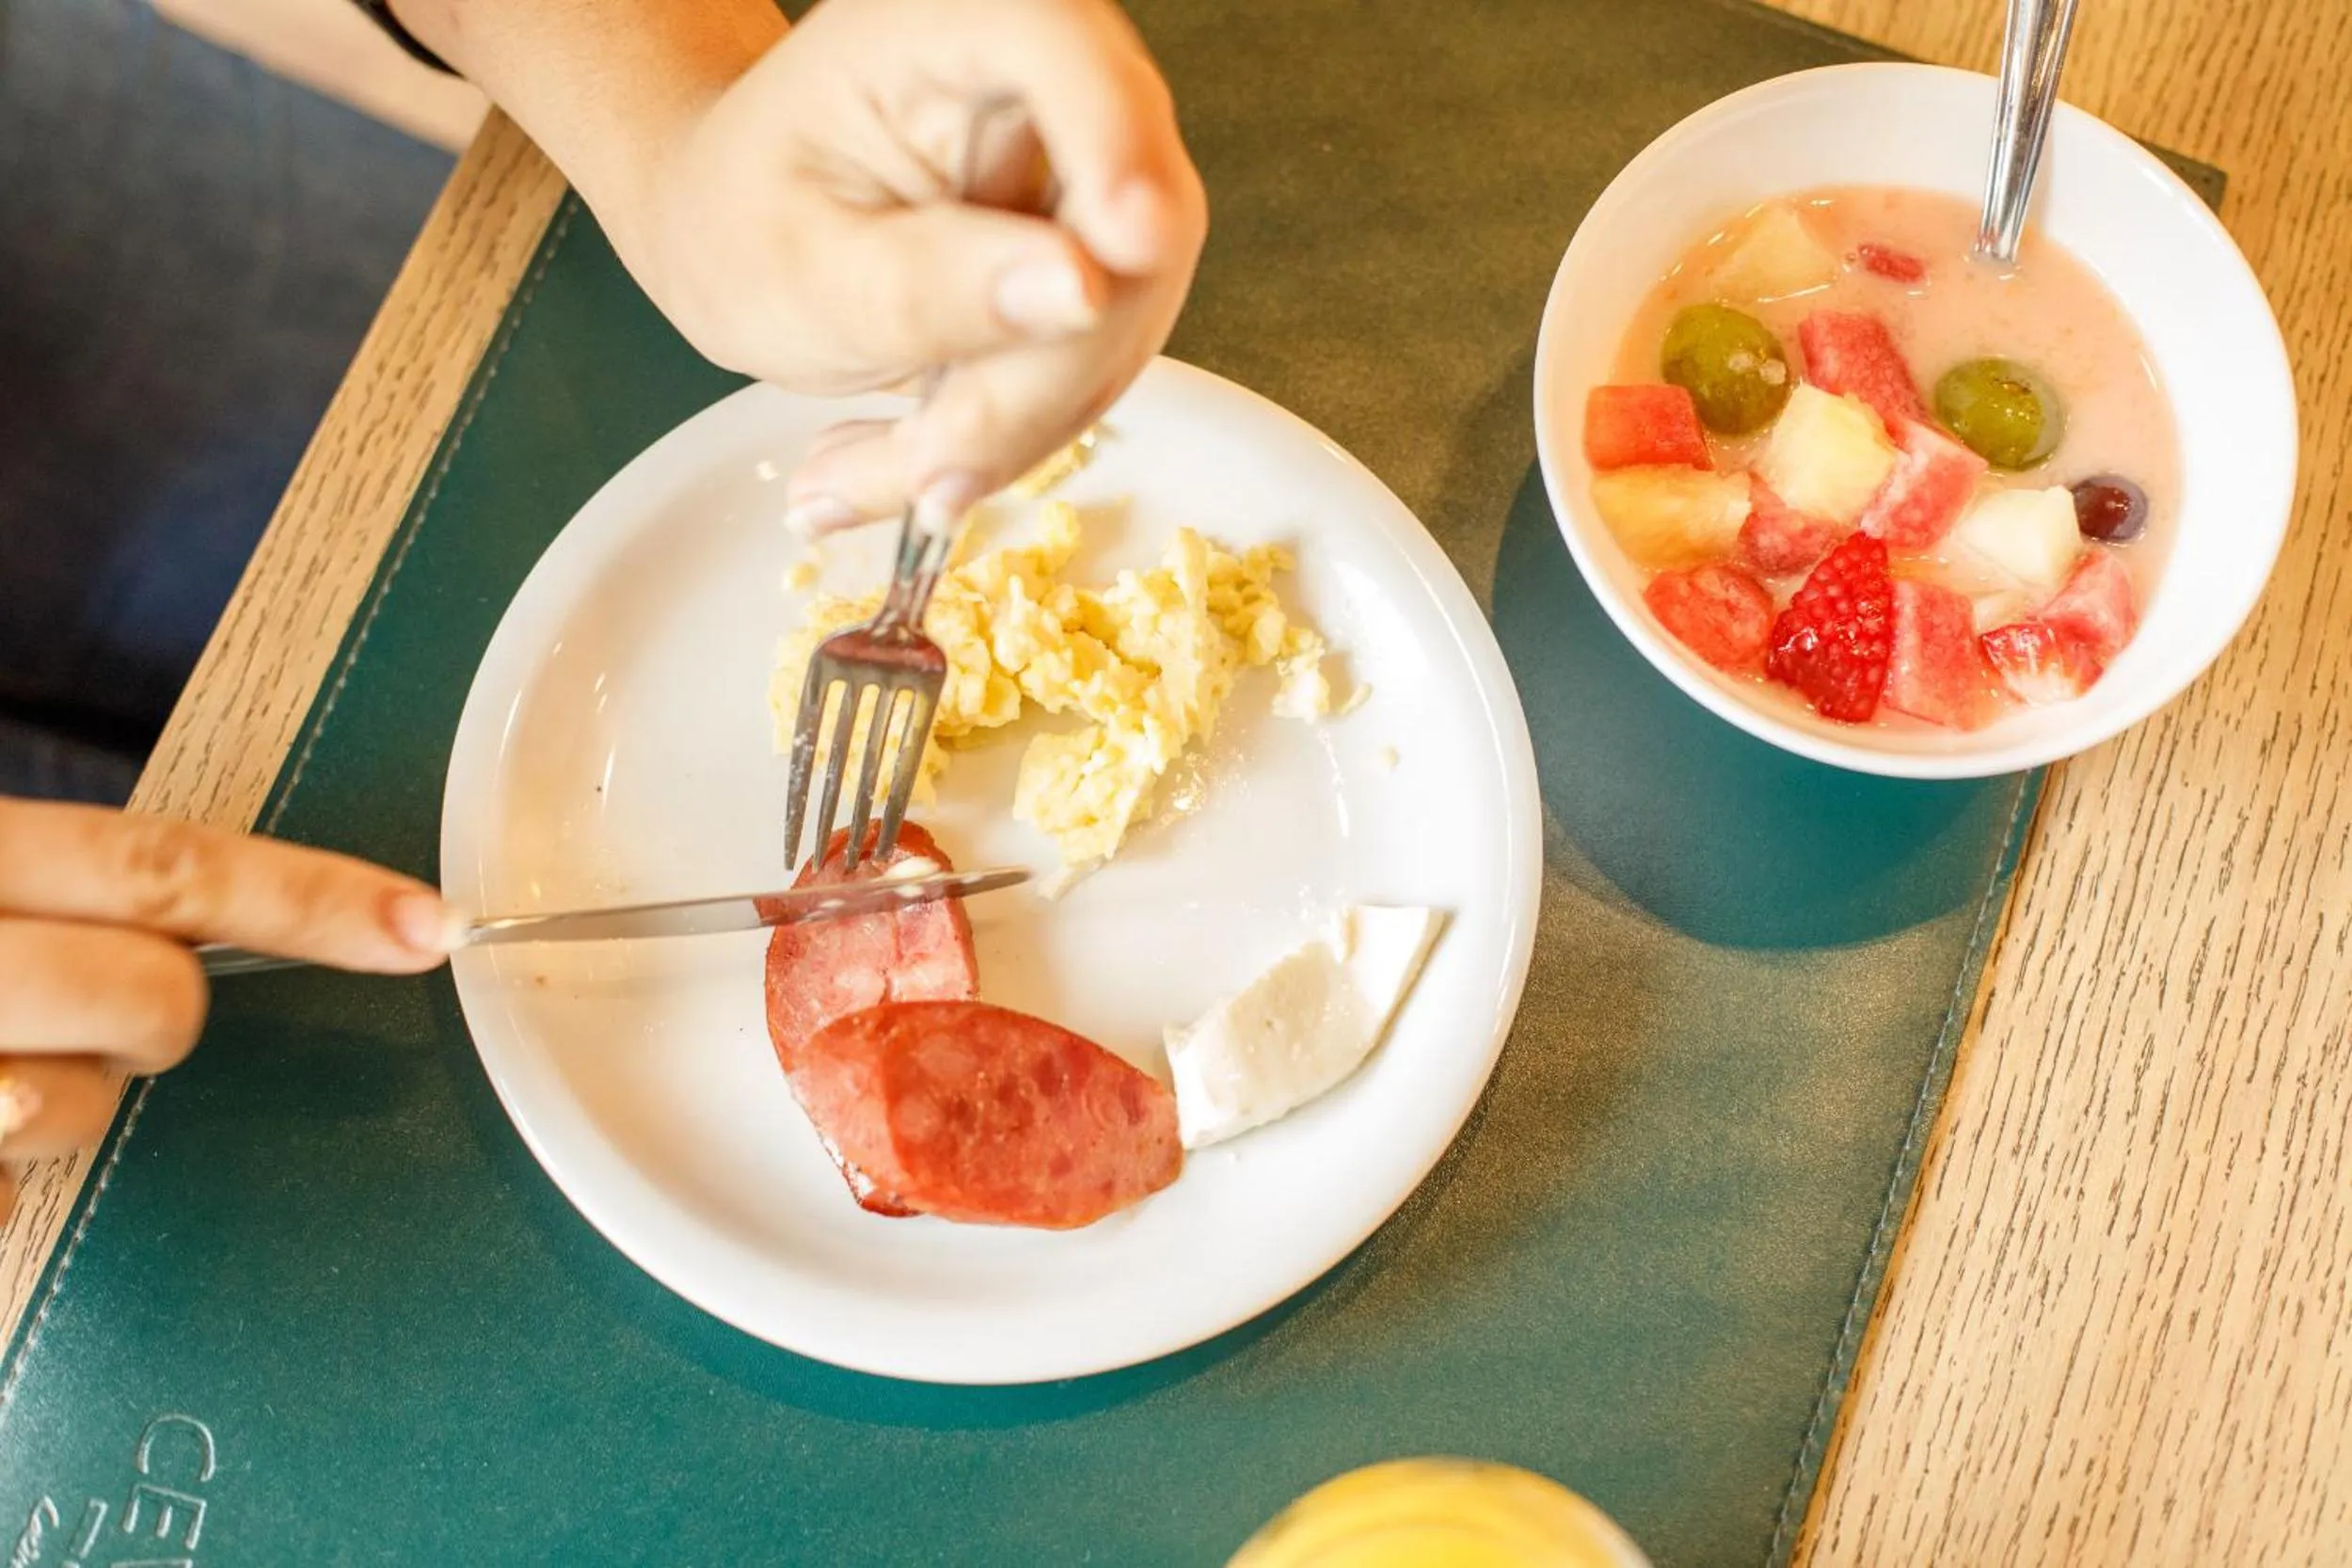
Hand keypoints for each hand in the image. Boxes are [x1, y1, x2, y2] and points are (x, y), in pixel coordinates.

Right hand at [0, 801, 458, 1221]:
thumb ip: (88, 898)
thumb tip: (233, 934)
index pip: (173, 869)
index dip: (312, 899)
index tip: (432, 926)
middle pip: (156, 997)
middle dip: (153, 1022)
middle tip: (90, 1017)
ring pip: (78, 1106)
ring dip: (55, 1104)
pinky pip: (6, 1200)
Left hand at [625, 0, 1206, 533]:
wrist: (737, 237)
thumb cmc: (745, 224)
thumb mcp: (803, 270)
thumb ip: (931, 283)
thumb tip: (1081, 291)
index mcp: (947, 24)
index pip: (1064, 51)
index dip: (1116, 144)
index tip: (1127, 247)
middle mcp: (1046, 75)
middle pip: (1130, 220)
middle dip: (1039, 375)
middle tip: (929, 476)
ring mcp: (1091, 161)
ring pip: (1129, 309)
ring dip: (1023, 421)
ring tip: (896, 475)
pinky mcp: (1104, 246)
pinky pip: (1105, 352)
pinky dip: (1024, 425)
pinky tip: (931, 449)